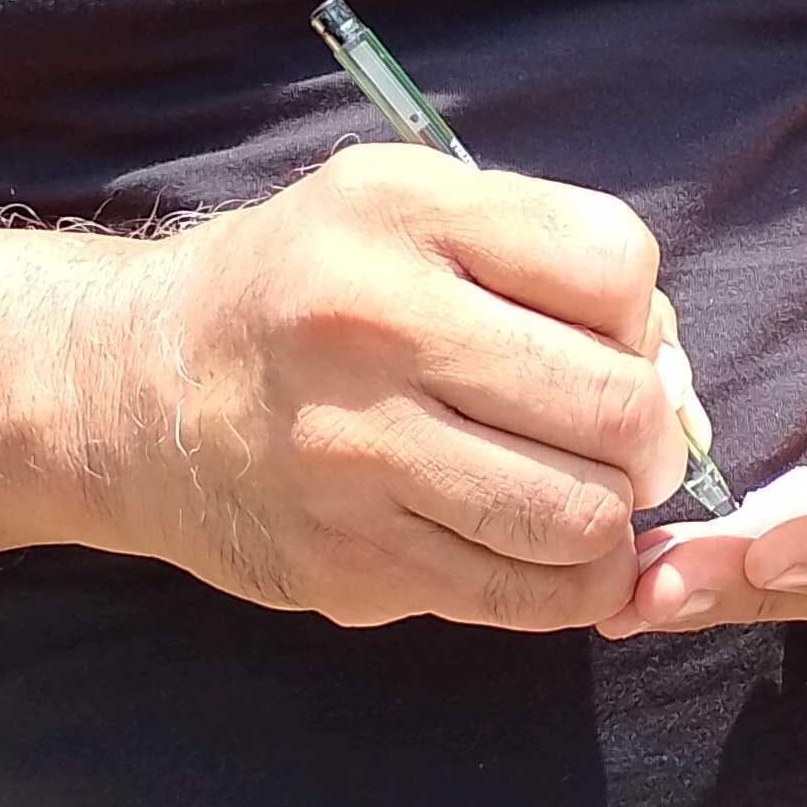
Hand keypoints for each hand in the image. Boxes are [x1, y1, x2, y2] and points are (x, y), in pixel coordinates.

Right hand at [84, 145, 687, 628]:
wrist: (137, 390)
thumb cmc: (305, 292)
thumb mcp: (402, 210)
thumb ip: (537, 257)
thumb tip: (669, 369)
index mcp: (398, 214)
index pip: (613, 266)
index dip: (642, 313)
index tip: (611, 338)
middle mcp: (370, 328)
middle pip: (612, 403)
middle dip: (651, 434)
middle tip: (627, 441)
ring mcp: (353, 456)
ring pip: (578, 517)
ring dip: (612, 517)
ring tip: (583, 495)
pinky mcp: (347, 562)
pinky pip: (521, 596)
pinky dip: (570, 585)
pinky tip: (549, 551)